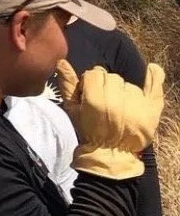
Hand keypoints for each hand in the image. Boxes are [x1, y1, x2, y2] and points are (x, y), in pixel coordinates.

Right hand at [57, 60, 165, 179]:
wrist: (111, 153)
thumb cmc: (88, 130)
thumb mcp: (72, 108)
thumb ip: (67, 84)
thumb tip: (61, 62)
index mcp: (95, 100)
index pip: (95, 73)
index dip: (92, 81)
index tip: (91, 92)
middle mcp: (117, 101)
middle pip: (113, 78)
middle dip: (108, 86)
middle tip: (106, 101)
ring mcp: (136, 105)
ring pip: (130, 85)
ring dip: (124, 91)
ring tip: (121, 105)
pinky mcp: (151, 111)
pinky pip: (154, 87)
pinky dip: (154, 77)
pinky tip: (152, 69)